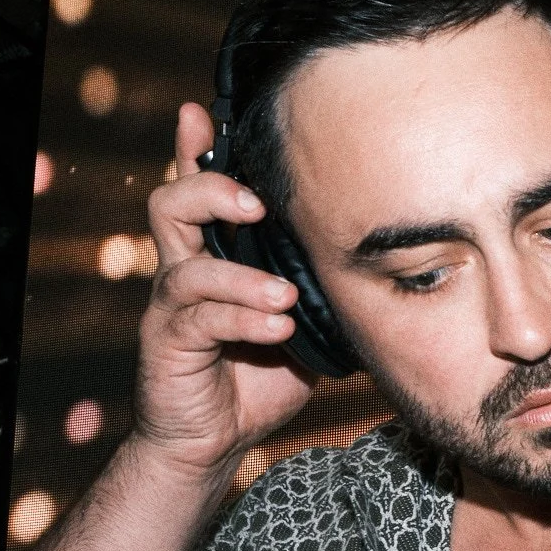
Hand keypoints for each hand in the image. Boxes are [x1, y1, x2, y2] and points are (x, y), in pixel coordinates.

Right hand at [131, 102, 315, 479]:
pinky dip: (242, 318)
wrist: (216, 438)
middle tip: (256, 203)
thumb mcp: (304, 323)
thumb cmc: (259, 375)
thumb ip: (324, 290)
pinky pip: (199, 318)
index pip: (200, 190)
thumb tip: (382, 262)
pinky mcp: (168, 342)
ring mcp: (173, 306)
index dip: (196, 148)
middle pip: (171, 202)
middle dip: (211, 189)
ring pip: (184, 260)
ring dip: (241, 274)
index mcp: (215, 255)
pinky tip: (277, 325)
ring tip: (284, 294)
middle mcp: (185, 270)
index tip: (205, 113)